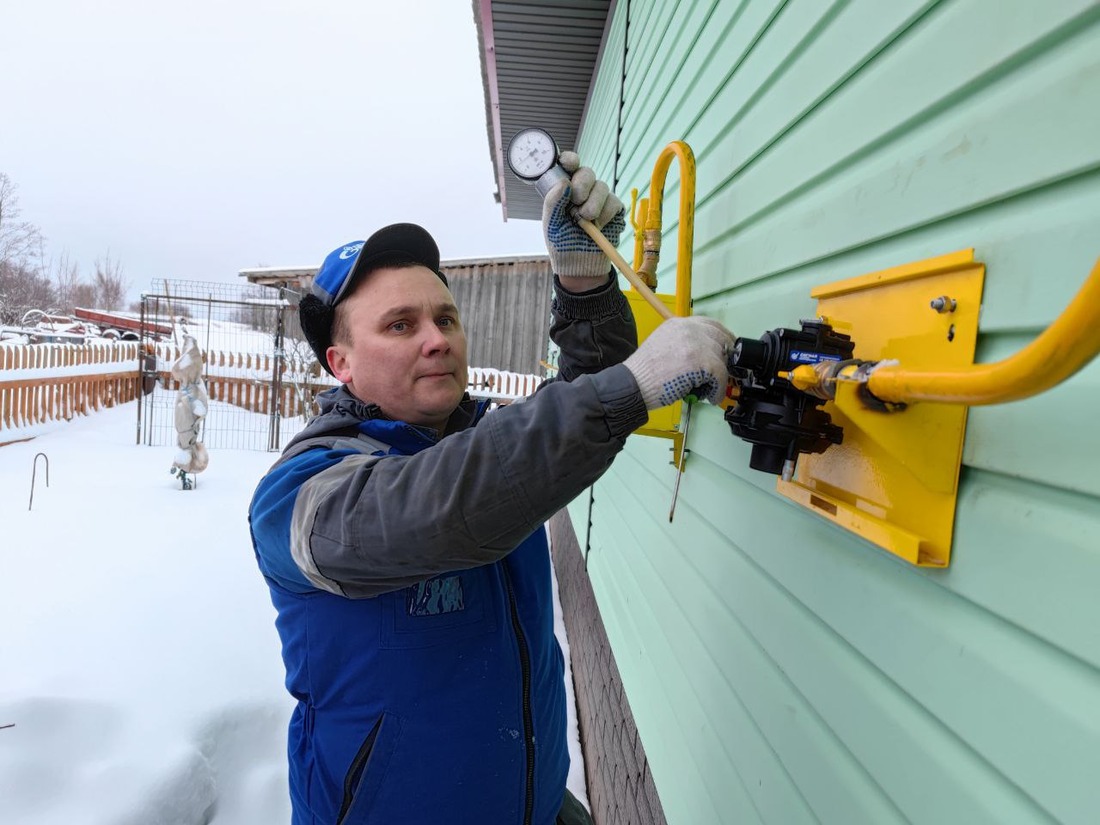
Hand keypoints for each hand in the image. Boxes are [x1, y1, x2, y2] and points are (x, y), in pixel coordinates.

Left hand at [542, 151, 625, 289]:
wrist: (580, 264)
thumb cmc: (562, 243)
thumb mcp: (551, 224)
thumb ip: (553, 202)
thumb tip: (563, 183)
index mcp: (564, 189)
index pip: (568, 166)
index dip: (570, 160)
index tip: (569, 164)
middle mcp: (582, 190)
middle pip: (587, 172)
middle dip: (582, 185)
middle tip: (576, 202)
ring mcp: (599, 199)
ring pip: (602, 186)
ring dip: (593, 204)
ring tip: (585, 220)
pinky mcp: (614, 209)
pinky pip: (614, 201)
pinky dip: (605, 214)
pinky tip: (598, 226)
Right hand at [623, 317, 733, 408]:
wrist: (633, 384)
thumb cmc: (644, 372)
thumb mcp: (662, 344)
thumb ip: (683, 342)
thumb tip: (705, 354)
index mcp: (678, 324)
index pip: (710, 324)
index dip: (722, 337)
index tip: (726, 349)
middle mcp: (689, 329)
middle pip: (720, 338)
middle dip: (724, 357)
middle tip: (721, 372)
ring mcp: (696, 344)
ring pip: (722, 358)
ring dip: (719, 376)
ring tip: (710, 388)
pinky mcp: (701, 362)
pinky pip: (721, 376)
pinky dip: (718, 389)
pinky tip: (712, 396)